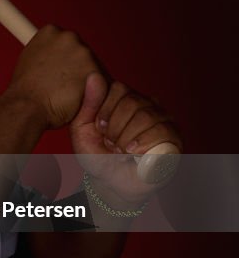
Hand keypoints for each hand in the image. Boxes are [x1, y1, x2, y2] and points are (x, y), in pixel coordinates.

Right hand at [2, 25, 102, 129]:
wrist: (27, 106)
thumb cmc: (26, 90)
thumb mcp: (30, 60)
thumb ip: (46, 53)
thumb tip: (56, 56)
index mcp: (50, 31)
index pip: (67, 44)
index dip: (64, 61)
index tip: (57, 73)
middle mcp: (68, 36)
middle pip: (83, 53)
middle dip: (77, 70)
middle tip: (61, 87)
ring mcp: (82, 51)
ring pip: (93, 69)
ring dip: (86, 82)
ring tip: (65, 95)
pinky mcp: (94, 69)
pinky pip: (101, 84)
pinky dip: (93, 94)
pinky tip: (75, 100)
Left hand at [70, 73, 182, 205]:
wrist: (112, 182)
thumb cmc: (97, 155)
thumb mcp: (82, 130)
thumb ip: (88, 104)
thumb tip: (94, 75)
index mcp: (124, 99)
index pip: (118, 87)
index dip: (105, 110)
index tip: (98, 129)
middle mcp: (146, 104)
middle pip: (131, 101)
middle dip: (115, 127)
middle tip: (110, 143)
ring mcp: (163, 119)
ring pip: (146, 116)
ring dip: (126, 137)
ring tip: (120, 150)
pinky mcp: (175, 137)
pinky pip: (162, 131)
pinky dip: (143, 142)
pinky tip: (133, 152)